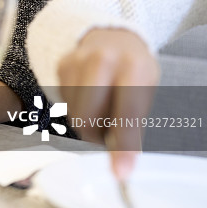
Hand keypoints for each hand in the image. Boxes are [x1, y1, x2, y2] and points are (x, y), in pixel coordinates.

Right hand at [57, 28, 158, 177]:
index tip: (121, 171)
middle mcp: (103, 60)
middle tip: (104, 135)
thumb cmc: (133, 71)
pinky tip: (88, 95)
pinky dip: (76, 107)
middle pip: (89, 115)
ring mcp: (78, 60)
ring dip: (86, 122)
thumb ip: (133, 123)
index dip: (124, 144)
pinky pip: (64, 102)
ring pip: (74, 112)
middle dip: (95, 134)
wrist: (111, 36)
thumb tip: (121, 163)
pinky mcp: (61, 65)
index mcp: (134, 67)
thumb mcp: (145, 90)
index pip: (127, 112)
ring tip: (100, 108)